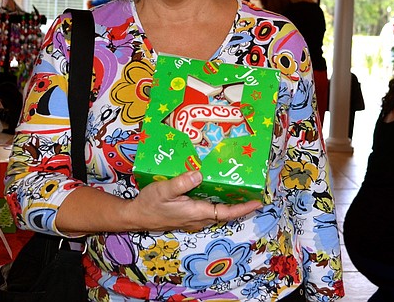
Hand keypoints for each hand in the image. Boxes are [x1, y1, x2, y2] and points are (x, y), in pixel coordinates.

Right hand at [129, 171, 261, 230]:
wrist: (136, 216)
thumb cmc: (149, 204)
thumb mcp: (163, 190)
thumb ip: (182, 182)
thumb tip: (199, 174)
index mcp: (196, 212)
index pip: (226, 213)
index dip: (243, 208)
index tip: (258, 201)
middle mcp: (198, 218)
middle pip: (226, 213)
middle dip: (241, 204)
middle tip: (255, 191)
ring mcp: (194, 219)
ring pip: (218, 212)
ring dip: (231, 203)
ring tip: (242, 188)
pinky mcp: (189, 216)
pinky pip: (209, 210)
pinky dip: (218, 202)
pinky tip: (218, 189)